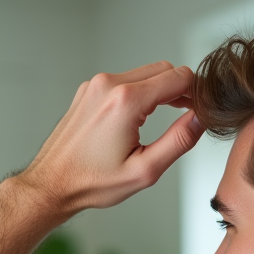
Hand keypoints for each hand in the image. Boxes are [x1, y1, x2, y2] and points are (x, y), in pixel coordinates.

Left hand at [16, 61, 204, 214]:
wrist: (52, 183)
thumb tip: (200, 120)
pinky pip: (125, 81)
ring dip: (161, 90)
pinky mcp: (89, 90)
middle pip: (163, 69)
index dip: (197, 92)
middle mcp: (109, 85)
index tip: (202, 109)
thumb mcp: (145, 170)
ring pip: (144, 73)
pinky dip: (140, 93)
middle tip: (190, 114)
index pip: (179, 77)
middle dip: (181, 89)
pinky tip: (143, 116)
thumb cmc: (92, 182)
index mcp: (126, 101)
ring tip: (169, 116)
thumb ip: (179, 141)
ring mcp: (96, 85)